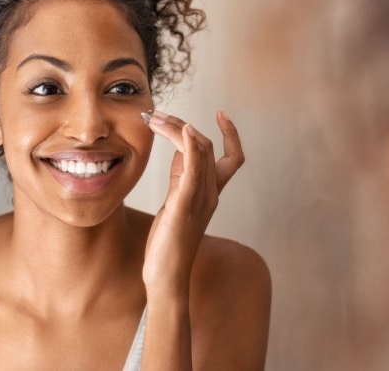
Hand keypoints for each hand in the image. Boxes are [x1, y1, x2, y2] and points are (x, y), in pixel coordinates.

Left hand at [142, 110, 244, 296]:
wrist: (166, 274)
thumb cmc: (168, 241)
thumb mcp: (176, 202)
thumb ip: (181, 177)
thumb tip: (179, 149)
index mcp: (211, 193)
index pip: (233, 157)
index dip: (232, 134)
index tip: (221, 113)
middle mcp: (211, 193)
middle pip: (208, 146)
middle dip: (182, 124)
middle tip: (157, 115)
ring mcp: (200, 199)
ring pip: (199, 151)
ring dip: (178, 128)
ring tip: (155, 119)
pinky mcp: (184, 204)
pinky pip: (193, 169)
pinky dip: (190, 145)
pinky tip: (183, 130)